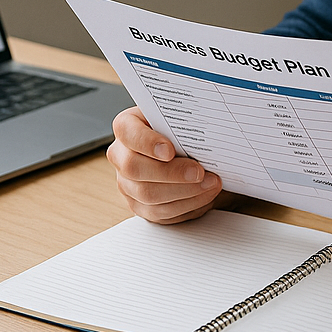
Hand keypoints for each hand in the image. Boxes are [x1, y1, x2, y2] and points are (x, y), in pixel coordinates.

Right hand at [106, 107, 223, 222]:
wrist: (186, 148)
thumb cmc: (181, 130)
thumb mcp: (181, 118)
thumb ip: (184, 121)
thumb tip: (205, 126)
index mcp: (126, 127)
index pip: (127, 132)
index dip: (147, 142)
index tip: (170, 151)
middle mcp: (121, 156)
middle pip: (135, 168)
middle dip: (172, 173)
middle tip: (199, 172)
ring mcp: (128, 184)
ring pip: (149, 195)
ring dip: (185, 191)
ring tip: (210, 183)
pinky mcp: (141, 205)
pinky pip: (161, 212)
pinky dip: (187, 205)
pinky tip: (205, 194)